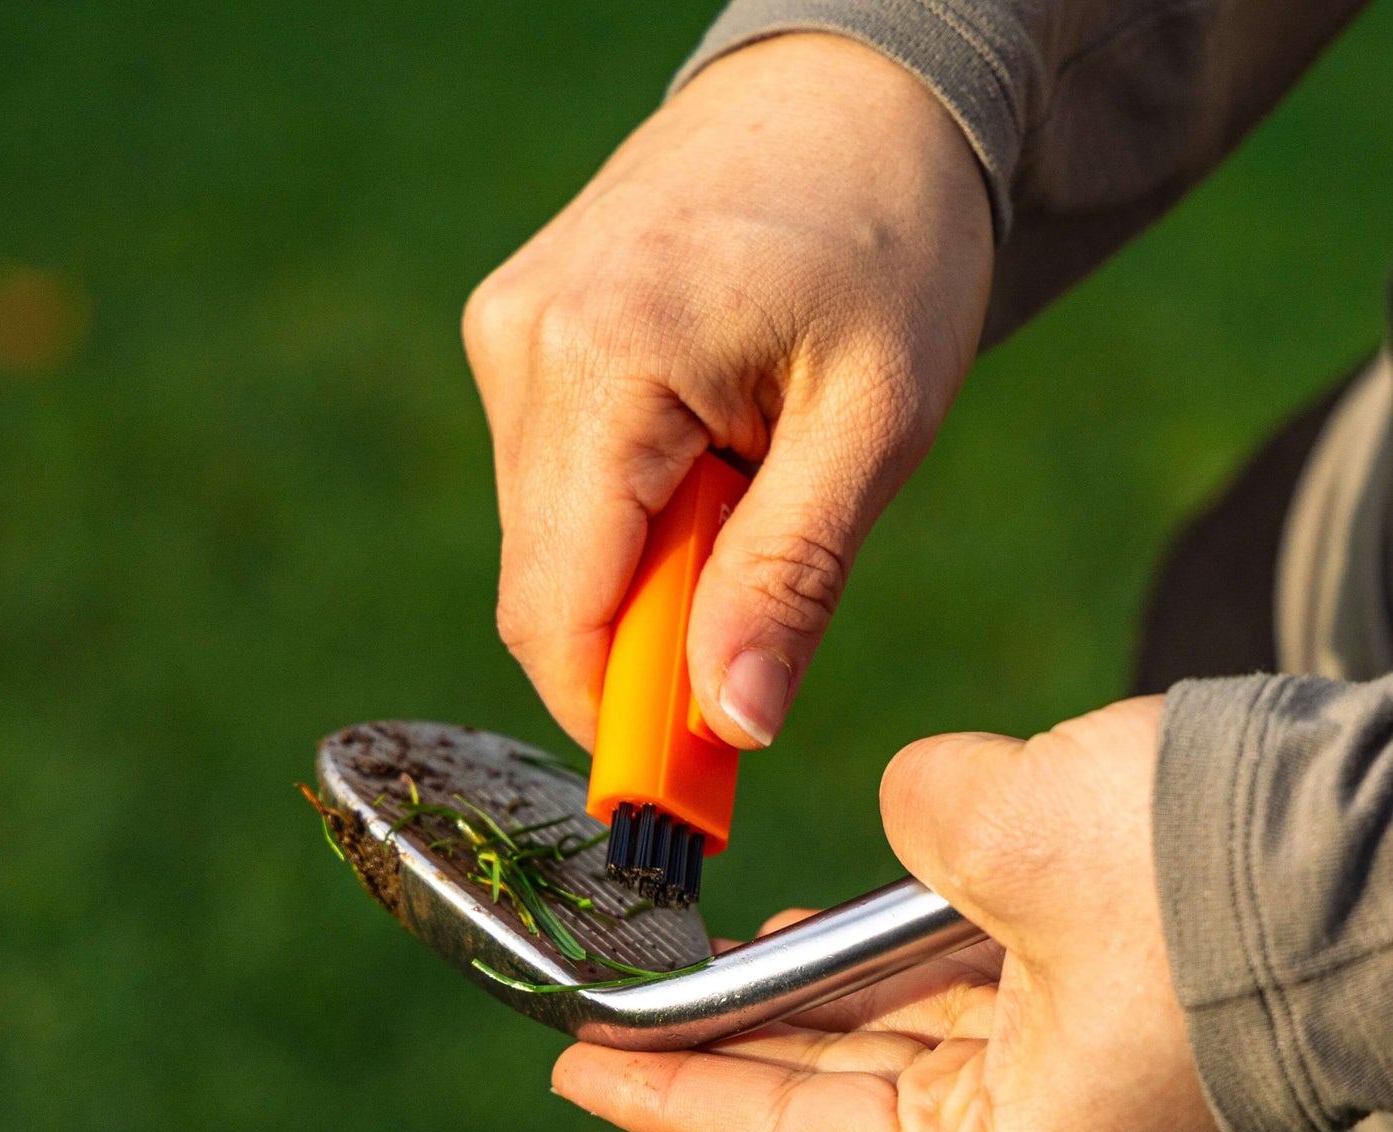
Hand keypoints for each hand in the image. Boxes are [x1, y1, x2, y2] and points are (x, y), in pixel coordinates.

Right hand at [463, 34, 991, 750]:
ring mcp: (507, 337)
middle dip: (643, 652)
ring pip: (551, 545)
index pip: (559, 612)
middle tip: (754, 644)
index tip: (695, 778)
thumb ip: (789, 578)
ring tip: (750, 502)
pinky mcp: (523, 338)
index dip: (617, 717)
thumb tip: (728, 725)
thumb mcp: (875, 424)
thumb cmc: (889, 241)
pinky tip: (709, 464)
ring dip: (646, 579)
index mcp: (599, 364)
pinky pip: (558, 486)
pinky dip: (631, 522)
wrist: (856, 88)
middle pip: (547, 589)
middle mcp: (519, 348)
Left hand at [551, 697, 1233, 1131]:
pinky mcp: (1107, 1013)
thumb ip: (917, 818)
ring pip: (900, 1045)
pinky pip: (961, 999)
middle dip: (733, 1042)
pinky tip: (834, 923)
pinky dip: (891, 964)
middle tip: (628, 1006)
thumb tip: (921, 815)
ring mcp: (1078, 1079)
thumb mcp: (1014, 827)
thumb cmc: (1219, 870)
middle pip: (837, 1096)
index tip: (581, 1068)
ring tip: (722, 960)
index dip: (673, 1099)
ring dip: (815, 998)